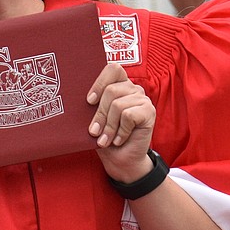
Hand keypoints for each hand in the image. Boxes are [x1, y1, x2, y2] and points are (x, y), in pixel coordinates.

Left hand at [87, 63, 155, 183]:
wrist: (121, 160)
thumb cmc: (106, 138)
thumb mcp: (95, 119)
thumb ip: (92, 106)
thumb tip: (80, 99)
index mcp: (119, 85)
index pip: (112, 69)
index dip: (99, 82)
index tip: (89, 101)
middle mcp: (132, 89)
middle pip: (111, 90)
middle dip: (99, 114)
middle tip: (94, 132)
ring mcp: (142, 99)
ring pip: (118, 105)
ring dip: (109, 127)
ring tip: (106, 139)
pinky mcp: (149, 112)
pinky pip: (129, 116)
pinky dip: (121, 131)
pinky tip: (120, 139)